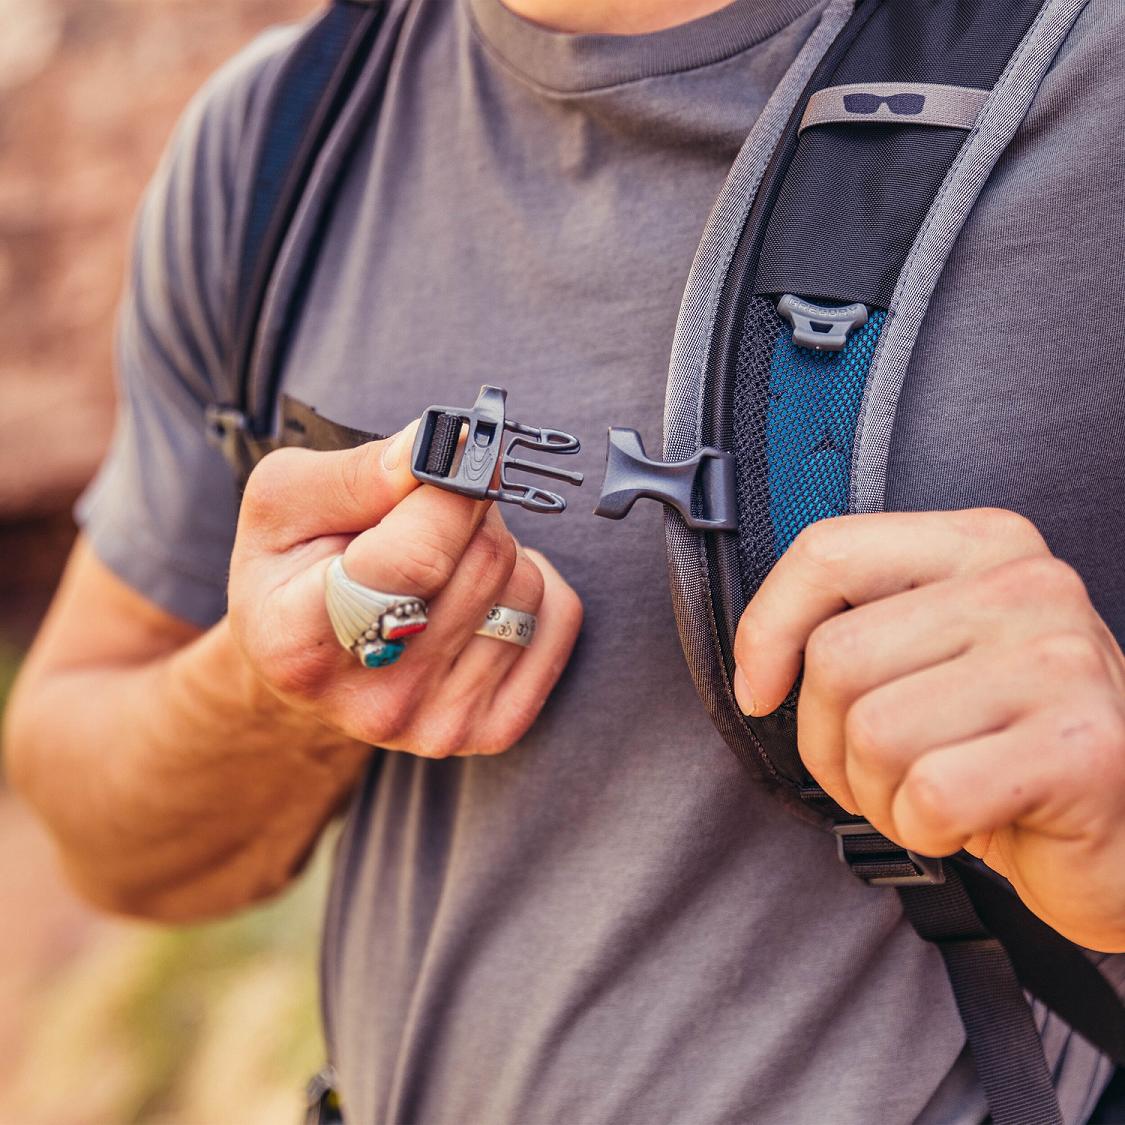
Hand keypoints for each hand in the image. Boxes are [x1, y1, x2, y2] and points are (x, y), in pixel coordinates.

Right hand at [228, 426, 582, 757]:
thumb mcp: (285, 503)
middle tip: (435, 510)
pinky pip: (560, 621)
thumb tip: (443, 447)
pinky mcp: (491, 730)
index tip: (458, 449)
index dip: (451, 488)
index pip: (417, 558)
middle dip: (471, 511)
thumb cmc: (294, 570)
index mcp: (302, 641)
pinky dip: (535, 591)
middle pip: (485, 562)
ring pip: (528, 588)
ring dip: (498, 551)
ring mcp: (437, 725)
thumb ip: (360, 473)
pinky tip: (481, 596)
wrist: (311, 659)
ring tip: (445, 561)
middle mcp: (374, 700)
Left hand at [733, 508, 1124, 951]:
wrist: (1116, 832)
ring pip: (872, 732)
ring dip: (875, 792)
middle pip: (837, 656)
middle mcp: (1029, 584)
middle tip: (878, 770)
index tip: (760, 690)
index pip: (830, 551)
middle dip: (827, 740)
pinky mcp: (1081, 749)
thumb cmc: (999, 745)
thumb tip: (755, 669)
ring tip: (926, 794)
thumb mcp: (927, 658)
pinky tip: (967, 823)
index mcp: (983, 543)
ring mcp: (1063, 661)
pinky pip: (928, 795)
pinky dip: (923, 830)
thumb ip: (857, 626)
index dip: (767, 629)